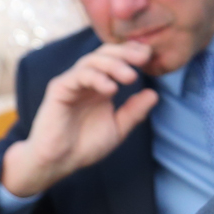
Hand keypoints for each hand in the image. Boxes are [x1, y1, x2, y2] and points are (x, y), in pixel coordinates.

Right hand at [1, 42, 161, 200]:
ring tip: (130, 77)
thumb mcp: (118, 128)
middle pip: (105, 53)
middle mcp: (86, 80)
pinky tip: (111, 89)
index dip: (132, 54)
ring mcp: (72, 82)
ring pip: (92, 61)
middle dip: (126, 52)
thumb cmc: (84, 145)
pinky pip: (78, 75)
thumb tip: (154, 94)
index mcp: (100, 85)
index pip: (116, 59)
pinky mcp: (59, 88)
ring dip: (114, 65)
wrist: (59, 161)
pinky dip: (96, 78)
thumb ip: (134, 111)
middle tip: (144, 57)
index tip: (151, 56)